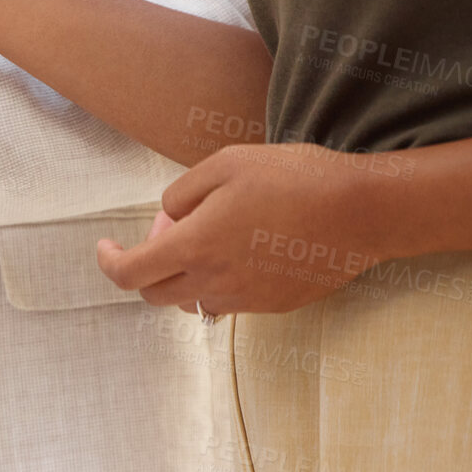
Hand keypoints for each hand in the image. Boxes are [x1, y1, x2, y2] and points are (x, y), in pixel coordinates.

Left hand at [97, 144, 397, 315]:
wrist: (363, 211)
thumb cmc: (293, 179)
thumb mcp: (223, 165)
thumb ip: (180, 194)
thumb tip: (167, 218)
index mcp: (194, 248)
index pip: (129, 274)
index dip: (108, 261)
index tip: (107, 246)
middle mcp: (215, 283)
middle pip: (155, 294)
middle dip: (146, 268)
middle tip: (168, 233)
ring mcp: (247, 300)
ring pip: (193, 301)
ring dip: (185, 277)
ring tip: (210, 238)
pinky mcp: (275, 306)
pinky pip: (230, 302)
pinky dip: (220, 282)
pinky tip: (244, 250)